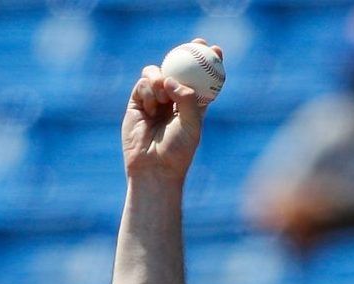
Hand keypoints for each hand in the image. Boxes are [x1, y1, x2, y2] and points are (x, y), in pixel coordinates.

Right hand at [121, 62, 206, 183]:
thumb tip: (174, 79)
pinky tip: (152, 106)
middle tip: (195, 44)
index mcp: (193, 107)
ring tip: (164, 94)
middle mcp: (174, 101)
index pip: (202, 80)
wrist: (153, 168)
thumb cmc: (177, 152)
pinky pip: (143, 84)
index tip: (216, 50)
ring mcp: (155, 100)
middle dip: (187, 54)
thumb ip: (188, 100)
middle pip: (180, 70)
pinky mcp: (137, 102)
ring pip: (158, 74)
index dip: (208, 64)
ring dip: (161, 77)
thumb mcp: (191, 126)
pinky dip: (148, 90)